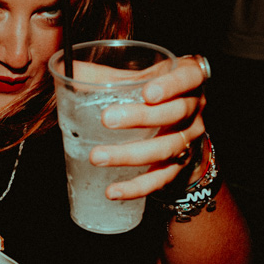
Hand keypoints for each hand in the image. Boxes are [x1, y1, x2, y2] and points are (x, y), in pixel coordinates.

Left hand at [88, 55, 208, 198]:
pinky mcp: (179, 165)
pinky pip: (160, 180)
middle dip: (140, 118)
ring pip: (165, 149)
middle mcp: (194, 109)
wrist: (183, 120)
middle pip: (175, 114)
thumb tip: (68, 71)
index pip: (189, 78)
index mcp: (189, 79)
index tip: (147, 93)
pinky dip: (136, 187)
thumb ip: (109, 74)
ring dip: (129, 154)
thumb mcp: (141, 75)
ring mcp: (189, 139)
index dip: (170, 86)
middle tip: (107, 119)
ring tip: (97, 157)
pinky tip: (112, 191)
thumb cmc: (156, 89)